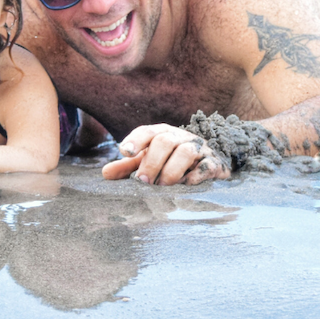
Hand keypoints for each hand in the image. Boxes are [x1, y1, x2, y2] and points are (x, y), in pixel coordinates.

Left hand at [102, 124, 230, 185]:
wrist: (208, 159)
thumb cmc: (170, 159)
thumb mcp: (148, 159)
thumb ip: (127, 166)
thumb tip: (105, 174)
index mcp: (161, 133)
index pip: (147, 132)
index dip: (135, 140)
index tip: (125, 152)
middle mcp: (179, 137)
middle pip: (164, 141)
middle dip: (152, 162)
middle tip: (143, 181)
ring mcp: (198, 148)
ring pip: (185, 152)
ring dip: (172, 171)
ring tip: (162, 186)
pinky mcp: (214, 163)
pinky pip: (207, 166)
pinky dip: (196, 176)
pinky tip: (186, 185)